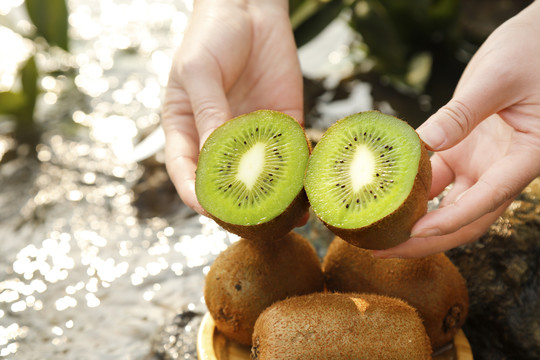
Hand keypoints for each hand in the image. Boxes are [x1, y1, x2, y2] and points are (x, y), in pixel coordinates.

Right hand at [162, 0, 302, 213]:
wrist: (250, 7)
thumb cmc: (212, 35)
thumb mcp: (201, 72)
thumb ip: (209, 112)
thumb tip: (218, 158)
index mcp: (187, 129)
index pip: (186, 172)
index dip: (195, 194)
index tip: (210, 211)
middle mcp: (219, 138)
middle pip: (226, 183)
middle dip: (238, 206)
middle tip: (255, 225)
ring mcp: (252, 134)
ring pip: (261, 176)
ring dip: (273, 198)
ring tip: (289, 218)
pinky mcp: (283, 124)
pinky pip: (291, 153)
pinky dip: (299, 173)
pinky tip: (310, 189)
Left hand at [374, 1, 539, 257]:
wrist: (535, 42)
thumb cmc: (532, 53)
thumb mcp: (498, 79)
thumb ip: (464, 111)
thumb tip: (426, 142)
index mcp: (526, 157)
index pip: (487, 199)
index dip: (450, 220)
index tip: (415, 233)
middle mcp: (501, 168)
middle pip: (464, 218)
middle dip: (425, 240)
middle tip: (382, 250)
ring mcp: (481, 163)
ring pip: (446, 203)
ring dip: (412, 220)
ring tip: (374, 231)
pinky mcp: (461, 151)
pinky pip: (434, 178)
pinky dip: (410, 188)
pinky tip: (381, 195)